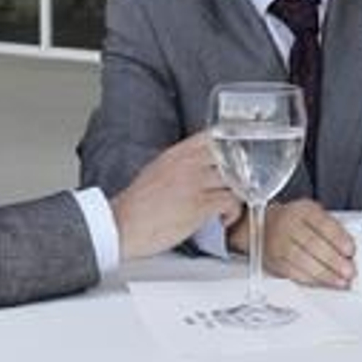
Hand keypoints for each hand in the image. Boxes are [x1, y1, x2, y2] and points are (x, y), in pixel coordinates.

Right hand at [111, 132, 240, 259]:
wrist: (120, 225)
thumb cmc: (135, 205)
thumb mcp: (156, 172)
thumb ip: (178, 166)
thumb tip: (195, 168)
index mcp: (176, 154)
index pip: (212, 136)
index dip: (231, 144)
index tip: (237, 156)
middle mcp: (187, 163)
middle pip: (230, 155)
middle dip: (240, 170)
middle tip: (239, 184)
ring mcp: (195, 182)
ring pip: (235, 179)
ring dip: (238, 194)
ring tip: (230, 205)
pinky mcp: (199, 205)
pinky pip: (231, 201)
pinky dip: (233, 212)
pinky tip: (224, 219)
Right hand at [232, 199, 354, 288]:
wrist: (264, 225)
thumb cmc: (296, 221)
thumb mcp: (315, 214)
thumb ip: (332, 228)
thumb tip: (350, 250)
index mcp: (302, 210)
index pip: (321, 223)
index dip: (337, 238)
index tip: (350, 250)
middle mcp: (288, 225)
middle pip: (311, 244)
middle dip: (333, 260)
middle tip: (349, 271)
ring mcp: (278, 244)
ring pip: (301, 261)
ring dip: (324, 274)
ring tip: (340, 281)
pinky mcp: (273, 261)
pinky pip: (293, 273)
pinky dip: (311, 280)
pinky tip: (324, 283)